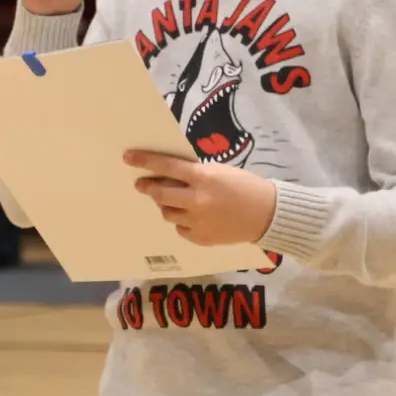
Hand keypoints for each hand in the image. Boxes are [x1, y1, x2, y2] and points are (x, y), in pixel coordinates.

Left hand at [124, 151, 277, 246]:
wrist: (267, 214)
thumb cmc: (245, 186)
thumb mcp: (220, 171)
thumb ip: (195, 173)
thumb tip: (169, 173)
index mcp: (203, 177)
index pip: (166, 166)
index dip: (145, 161)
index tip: (128, 157)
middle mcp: (197, 200)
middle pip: (160, 193)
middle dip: (148, 187)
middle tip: (141, 184)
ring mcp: (198, 221)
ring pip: (167, 212)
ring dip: (166, 204)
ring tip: (174, 200)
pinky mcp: (201, 238)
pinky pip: (181, 228)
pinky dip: (183, 221)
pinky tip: (193, 216)